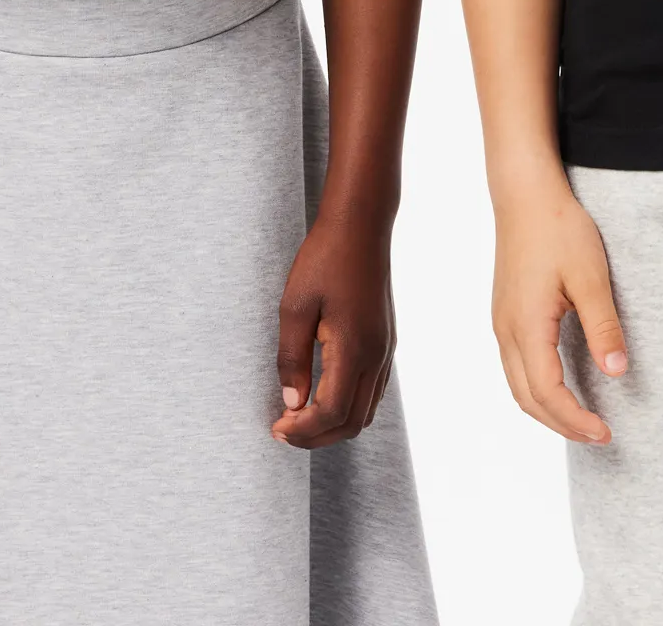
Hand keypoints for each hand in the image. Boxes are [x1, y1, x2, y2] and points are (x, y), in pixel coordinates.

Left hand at [272, 206, 395, 449]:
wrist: (361, 226)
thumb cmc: (325, 259)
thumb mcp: (295, 307)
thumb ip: (292, 359)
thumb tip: (292, 403)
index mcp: (354, 348)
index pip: (331, 412)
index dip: (303, 430)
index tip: (276, 427)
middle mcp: (377, 356)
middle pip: (352, 422)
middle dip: (317, 436)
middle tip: (283, 429)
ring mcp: (386, 349)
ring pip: (366, 411)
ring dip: (333, 424)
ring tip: (299, 416)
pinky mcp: (386, 341)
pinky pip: (372, 391)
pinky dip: (348, 406)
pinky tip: (322, 394)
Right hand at [492, 178, 625, 443]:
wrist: (525, 193)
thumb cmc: (558, 228)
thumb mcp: (590, 276)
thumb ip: (603, 326)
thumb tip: (617, 372)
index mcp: (526, 325)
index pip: (546, 392)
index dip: (575, 420)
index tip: (607, 432)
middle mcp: (506, 330)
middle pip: (527, 398)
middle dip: (562, 425)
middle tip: (600, 434)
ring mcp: (501, 321)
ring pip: (517, 385)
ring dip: (547, 410)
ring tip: (582, 418)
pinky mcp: (505, 312)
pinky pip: (516, 365)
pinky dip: (537, 388)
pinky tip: (561, 384)